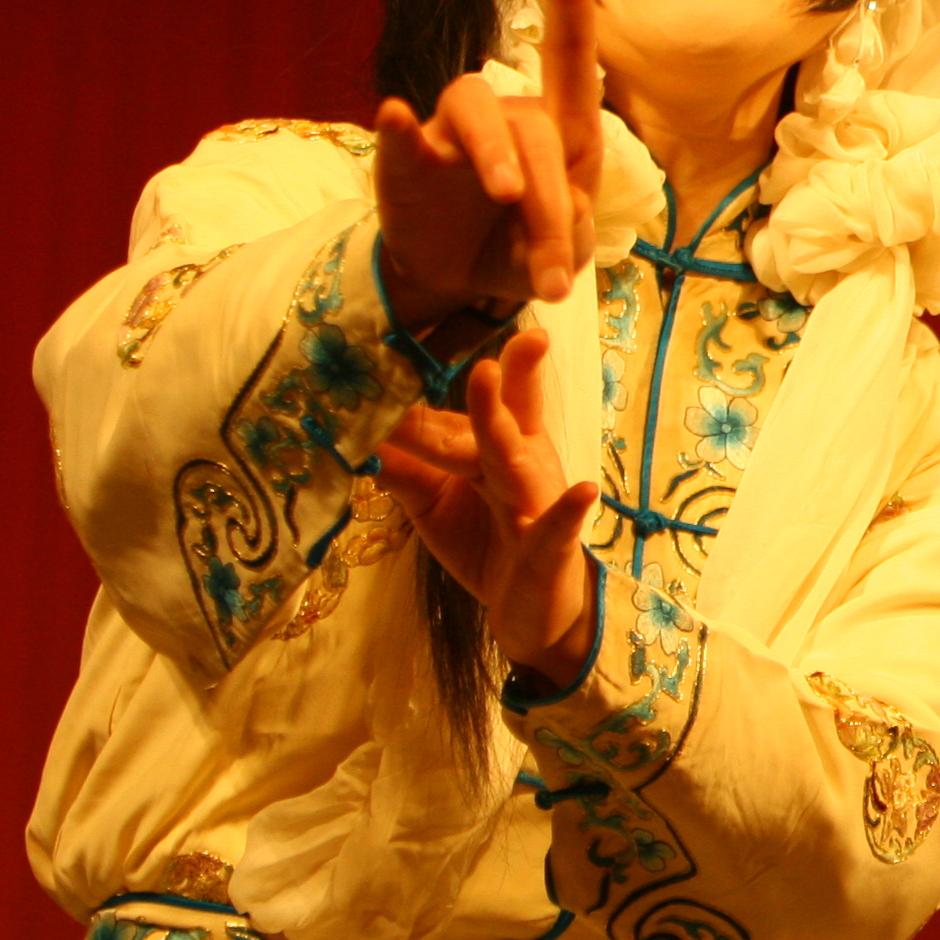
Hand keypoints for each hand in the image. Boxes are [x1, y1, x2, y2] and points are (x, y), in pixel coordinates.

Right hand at [372, 0, 604, 324]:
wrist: (455, 281)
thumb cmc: (517, 247)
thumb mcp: (555, 256)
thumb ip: (567, 240)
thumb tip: (558, 222)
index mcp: (560, 132)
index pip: (570, 59)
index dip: (568, 0)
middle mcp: (508, 118)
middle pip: (536, 127)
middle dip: (548, 197)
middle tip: (552, 269)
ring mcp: (453, 134)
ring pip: (478, 112)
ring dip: (496, 152)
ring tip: (506, 195)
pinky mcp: (407, 158)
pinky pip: (404, 132)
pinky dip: (403, 125)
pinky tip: (398, 115)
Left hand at [375, 330, 598, 694]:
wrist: (529, 612)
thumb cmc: (486, 545)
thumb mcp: (433, 506)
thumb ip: (403, 470)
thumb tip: (356, 433)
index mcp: (499, 448)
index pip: (488, 401)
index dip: (487, 364)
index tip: (474, 326)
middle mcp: (522, 464)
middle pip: (502, 420)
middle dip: (490, 385)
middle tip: (477, 348)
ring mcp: (537, 502)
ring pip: (515, 462)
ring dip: (504, 427)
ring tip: (492, 385)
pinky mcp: (550, 546)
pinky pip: (559, 526)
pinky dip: (568, 510)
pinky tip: (583, 492)